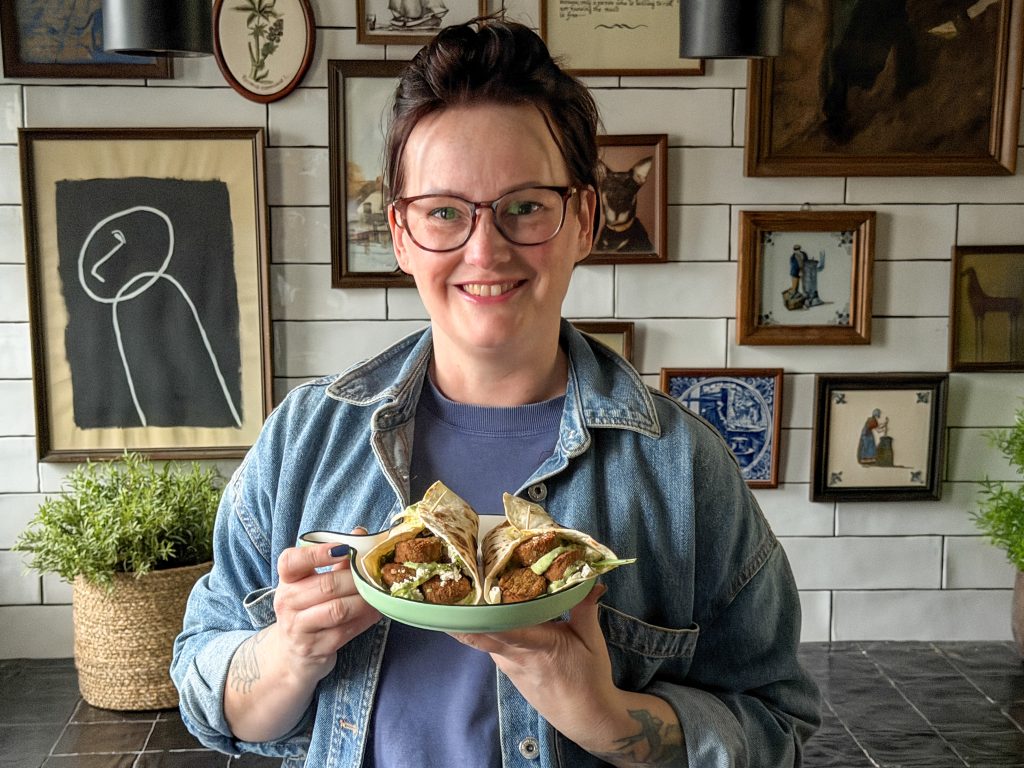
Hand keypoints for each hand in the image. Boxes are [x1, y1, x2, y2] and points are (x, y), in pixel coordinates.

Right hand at [272, 536, 381, 682]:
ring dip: (364, 600)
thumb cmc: (308, 610)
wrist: (292, 654)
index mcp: (287, 580)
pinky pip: (345, 631)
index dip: (317, 553)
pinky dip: (365, 619)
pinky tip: (375, 611)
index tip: (344, 549)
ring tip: (377, 594)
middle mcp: (287, 603)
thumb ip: (336, 560)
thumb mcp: (313, 583)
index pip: (291, 561)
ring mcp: (299, 628)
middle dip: (356, 579)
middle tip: (375, 575)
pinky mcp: (315, 648)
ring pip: (338, 610)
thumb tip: (360, 533)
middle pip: (326, 585)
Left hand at [450, 583, 618, 738]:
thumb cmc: (589, 677)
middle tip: (451, 586)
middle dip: (462, 612)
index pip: (501, 627)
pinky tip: (488, 611)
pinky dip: (485, 628)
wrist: (584, 715)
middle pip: (477, 634)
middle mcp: (514, 655)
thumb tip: (591, 577)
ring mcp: (506, 665)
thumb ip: (585, 607)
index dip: (479, 611)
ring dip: (473, 617)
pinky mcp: (506, 669)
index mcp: (535, 644)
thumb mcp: (591, 640)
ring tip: (468, 589)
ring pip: (482, 638)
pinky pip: (491, 644)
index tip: (466, 588)